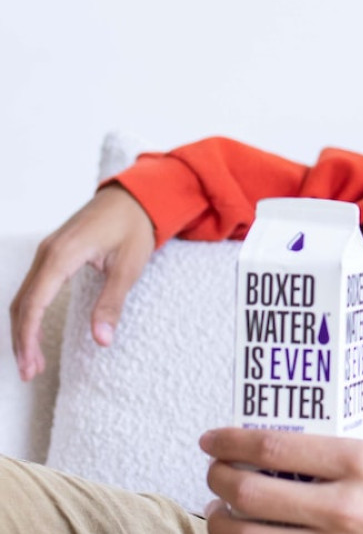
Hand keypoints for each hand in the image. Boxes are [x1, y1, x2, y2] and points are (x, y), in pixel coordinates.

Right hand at [9, 184, 154, 380]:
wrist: (133, 197)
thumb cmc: (134, 228)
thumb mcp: (129, 267)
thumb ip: (112, 303)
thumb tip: (102, 340)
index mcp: (62, 255)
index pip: (34, 303)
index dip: (28, 336)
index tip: (30, 364)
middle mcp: (47, 252)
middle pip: (21, 303)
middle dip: (21, 340)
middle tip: (28, 372)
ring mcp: (46, 251)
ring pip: (23, 296)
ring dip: (23, 329)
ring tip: (31, 361)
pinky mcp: (52, 254)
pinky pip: (31, 287)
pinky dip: (28, 313)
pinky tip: (34, 333)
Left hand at [200, 429, 362, 533]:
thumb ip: (355, 461)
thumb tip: (304, 457)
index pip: (274, 446)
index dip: (231, 442)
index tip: (213, 440)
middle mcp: (344, 505)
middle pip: (248, 493)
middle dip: (218, 482)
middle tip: (214, 477)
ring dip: (223, 525)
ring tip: (222, 516)